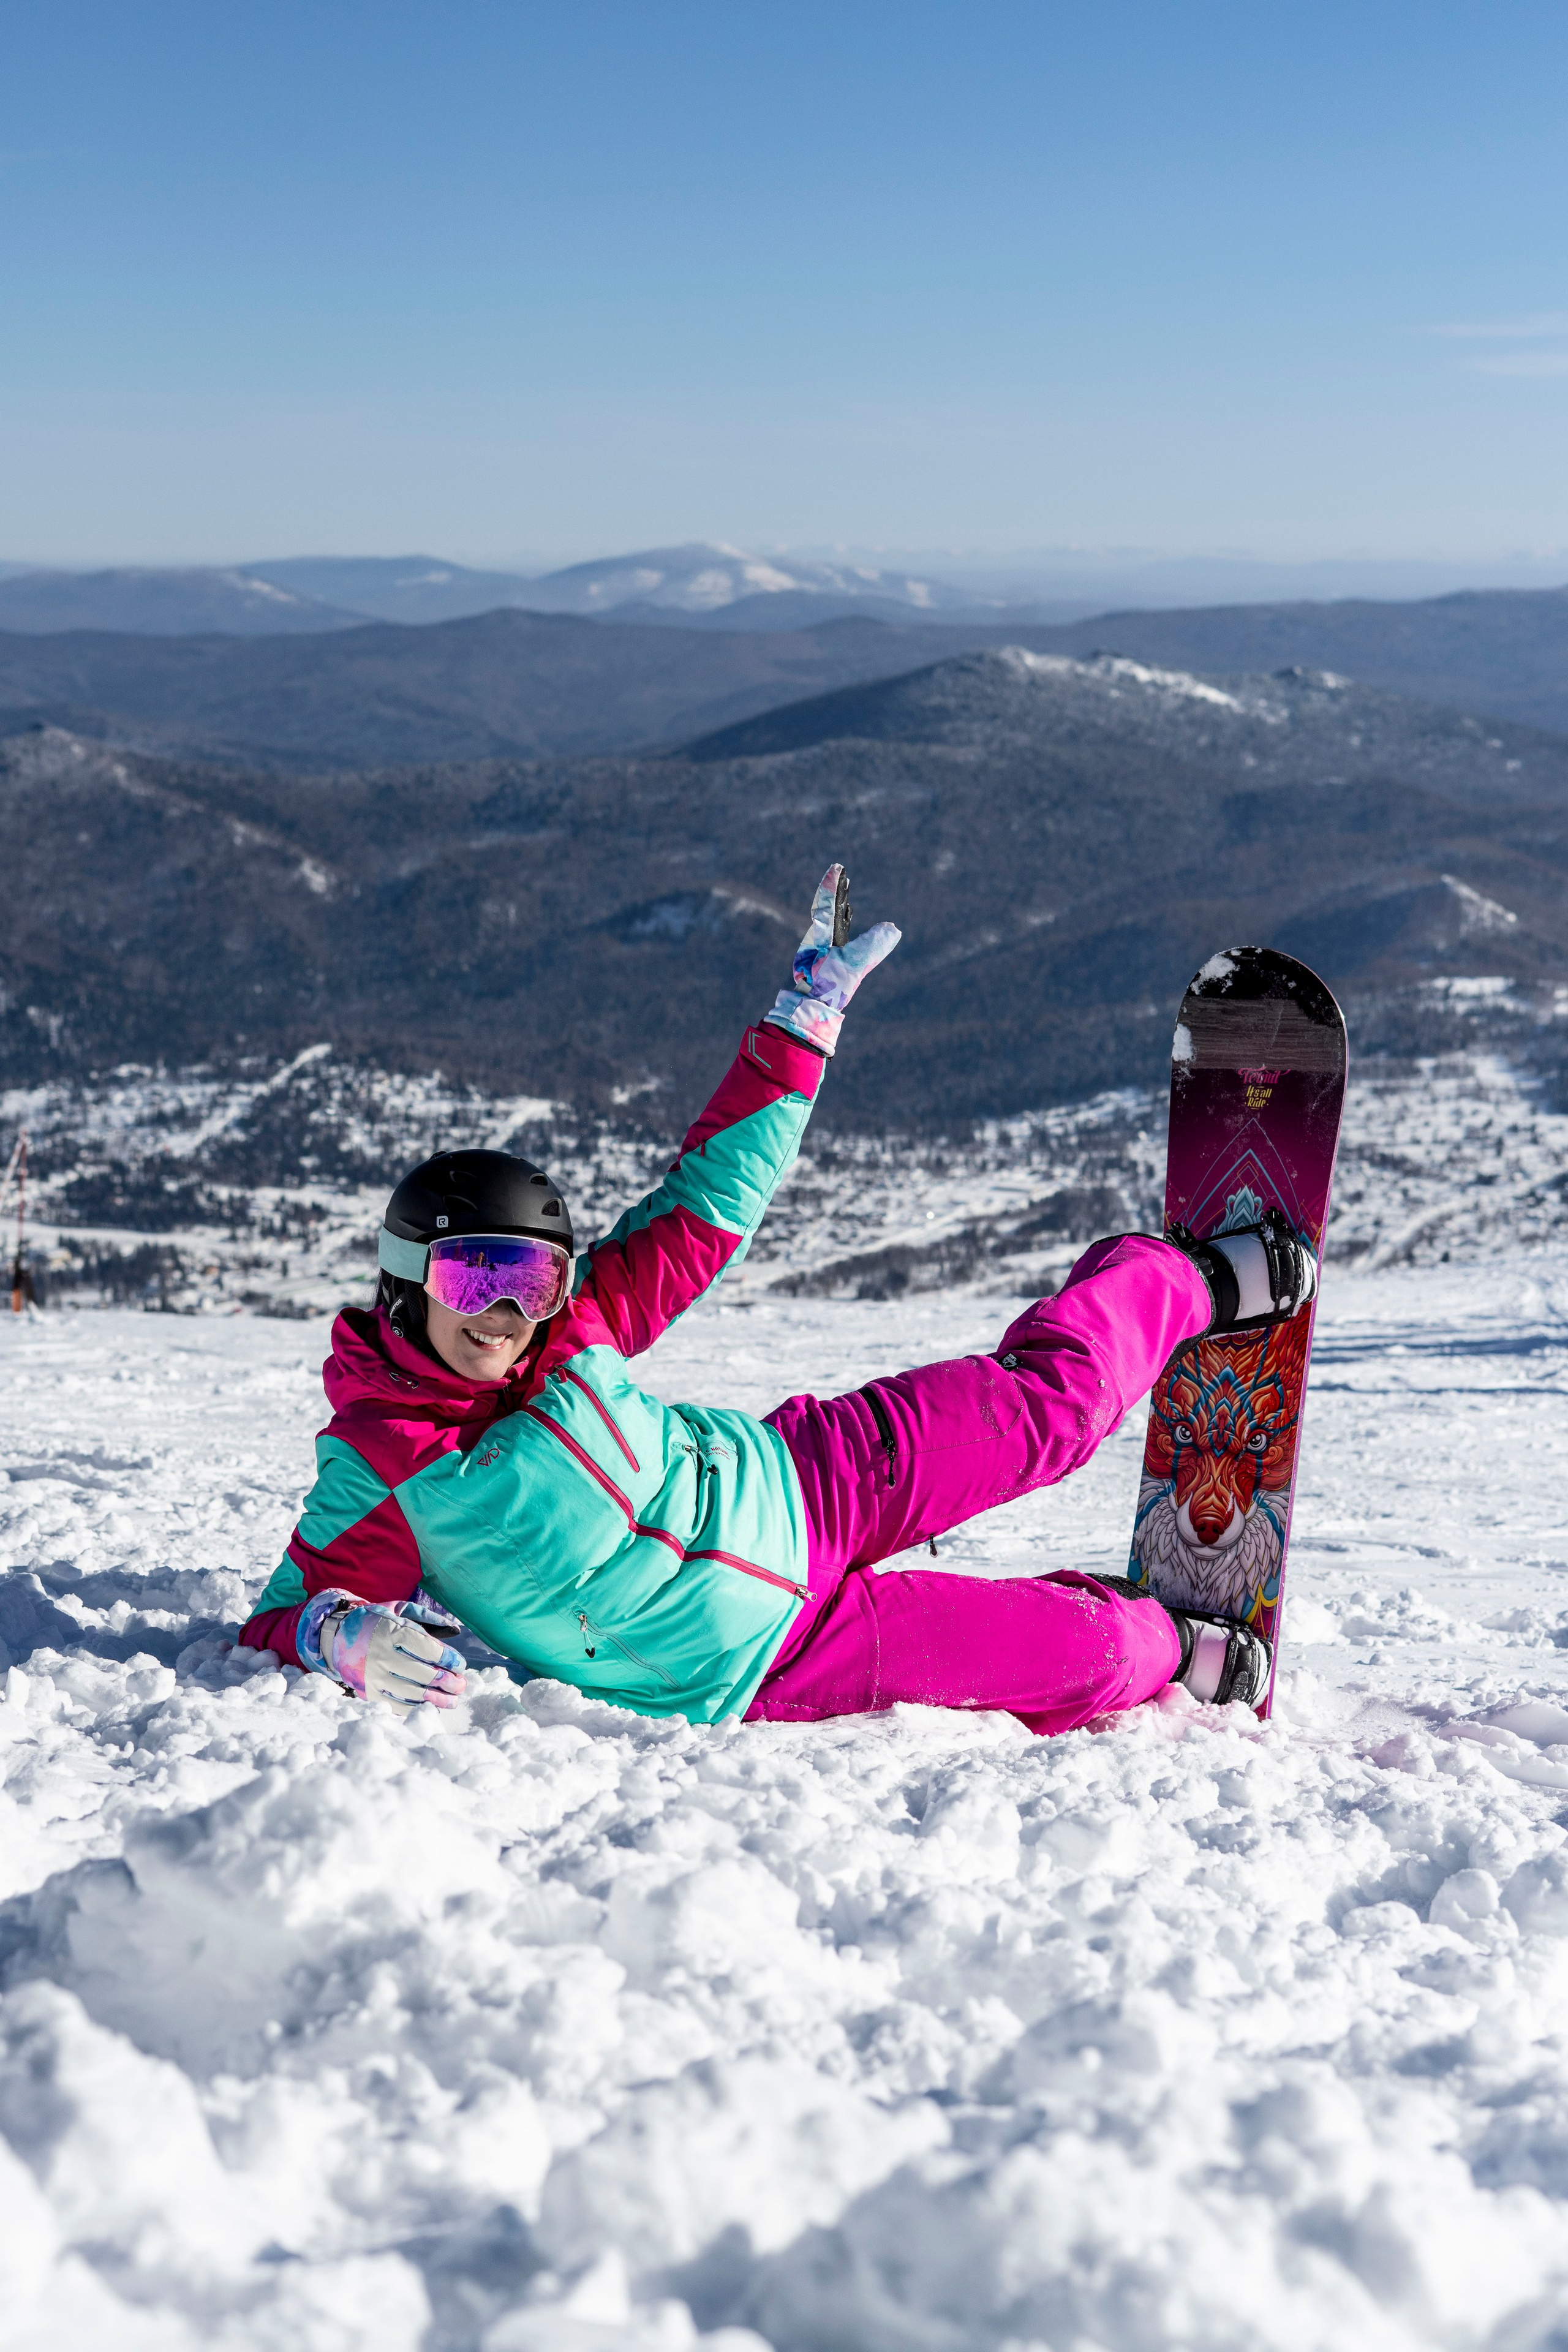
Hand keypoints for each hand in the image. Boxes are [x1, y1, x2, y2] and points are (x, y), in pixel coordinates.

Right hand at [298, 1589, 466, 1709]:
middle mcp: (381, 1655)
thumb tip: (456, 1631)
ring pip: (411, 1693)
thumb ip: (427, 1617)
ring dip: (436, 1699)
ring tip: (452, 1700)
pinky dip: (416, 1707)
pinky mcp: (367, 1692)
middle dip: (447, 1682)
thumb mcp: (398, 1609)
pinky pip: (396, 1705)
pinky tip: (430, 1706)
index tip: (460, 1665)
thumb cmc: (375, 1621)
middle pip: (422, 1673)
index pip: (427, 1648)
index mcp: (391, 1631)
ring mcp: (373, 1676)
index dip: (448, 1659)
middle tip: (460, 1686)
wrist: (336, 1636)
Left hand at [763, 864, 899, 1056]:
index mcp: (822, 938)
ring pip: (830, 926)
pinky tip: (841, 927)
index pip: (826, 907)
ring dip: (837, 909)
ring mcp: (821, 953)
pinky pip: (832, 939)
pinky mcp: (825, 964)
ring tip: (843, 896)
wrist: (811, 1011)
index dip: (832, 888)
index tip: (836, 868)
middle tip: (840, 874)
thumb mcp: (853, 965)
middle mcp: (819, 942)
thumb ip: (872, 946)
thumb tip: (894, 928)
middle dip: (835, 894)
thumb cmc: (829, 988)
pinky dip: (838, 927)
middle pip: (828, 912)